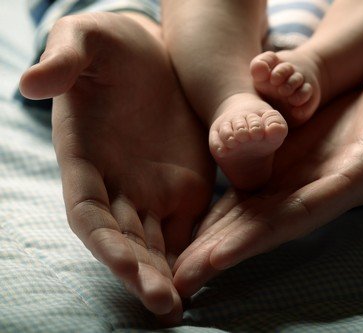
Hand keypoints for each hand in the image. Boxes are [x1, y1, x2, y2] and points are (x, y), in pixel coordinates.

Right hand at [19, 12, 214, 322]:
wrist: (157, 53)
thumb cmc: (112, 45)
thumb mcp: (86, 39)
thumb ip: (65, 60)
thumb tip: (31, 83)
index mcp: (84, 161)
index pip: (89, 216)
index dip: (105, 245)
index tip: (127, 270)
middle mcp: (117, 186)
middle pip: (125, 241)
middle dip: (141, 274)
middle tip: (165, 306)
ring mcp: (153, 190)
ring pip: (157, 242)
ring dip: (167, 274)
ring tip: (181, 305)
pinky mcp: (187, 186)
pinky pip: (189, 226)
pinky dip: (195, 252)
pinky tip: (208, 272)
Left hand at [172, 55, 362, 296]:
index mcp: (358, 173)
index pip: (307, 210)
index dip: (264, 234)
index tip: (220, 257)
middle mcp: (324, 185)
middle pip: (270, 225)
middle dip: (225, 252)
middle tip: (179, 279)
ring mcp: (304, 177)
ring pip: (255, 214)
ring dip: (215, 239)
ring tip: (177, 263)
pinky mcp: (291, 164)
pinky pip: (253, 193)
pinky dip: (224, 212)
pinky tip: (197, 226)